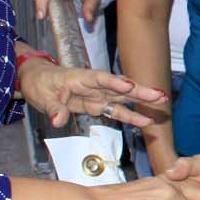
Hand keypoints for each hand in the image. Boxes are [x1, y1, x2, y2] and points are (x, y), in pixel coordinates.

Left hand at [18, 61, 165, 127]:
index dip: (115, 82)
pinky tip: (146, 121)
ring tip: (161, 104)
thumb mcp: (41, 95)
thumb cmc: (40, 83)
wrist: (38, 80)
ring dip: (141, 101)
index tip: (130, 85)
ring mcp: (97, 94)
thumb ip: (52, 108)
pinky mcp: (97, 105)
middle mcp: (93, 85)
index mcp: (79, 77)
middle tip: (160, 94)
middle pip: (119, 87)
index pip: (99, 79)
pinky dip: (130, 116)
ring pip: (122, 98)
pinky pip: (115, 111)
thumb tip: (58, 121)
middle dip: (139, 91)